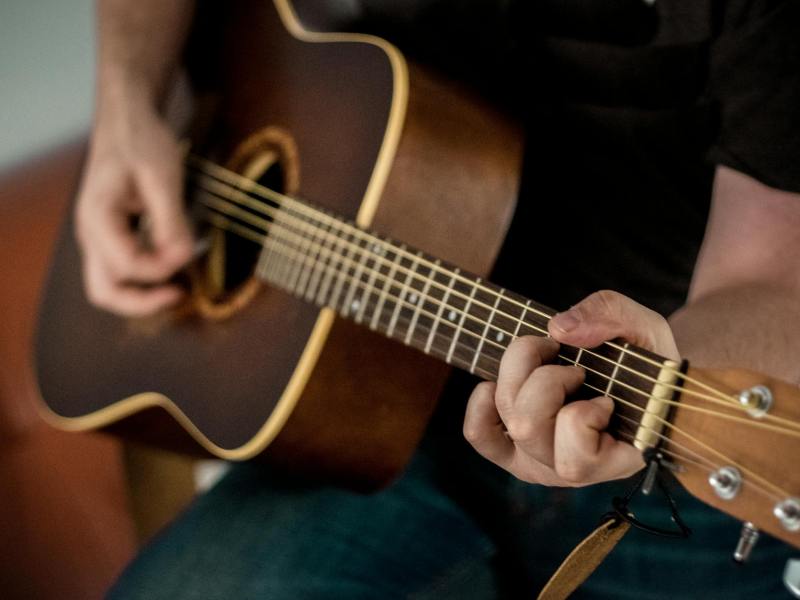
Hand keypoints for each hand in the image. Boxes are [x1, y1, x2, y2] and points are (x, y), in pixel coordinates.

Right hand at [75, 103, 193, 315]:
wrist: (126, 122)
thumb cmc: (141, 142)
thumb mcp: (162, 177)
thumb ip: (171, 221)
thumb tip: (183, 257)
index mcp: (98, 217)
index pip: (128, 266)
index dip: (162, 267)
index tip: (188, 252)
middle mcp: (91, 233)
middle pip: (105, 292)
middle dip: (143, 302)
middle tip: (180, 294)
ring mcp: (98, 238)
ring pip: (110, 287)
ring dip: (142, 294)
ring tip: (177, 287)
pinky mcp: (111, 237)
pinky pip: (121, 271)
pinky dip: (144, 279)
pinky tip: (170, 268)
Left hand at [463, 290, 679, 486]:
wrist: (635, 376)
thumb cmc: (645, 360)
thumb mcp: (645, 329)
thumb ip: (612, 317)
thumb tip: (559, 328)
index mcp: (614, 460)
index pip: (577, 459)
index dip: (584, 415)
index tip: (606, 396)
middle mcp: (571, 471)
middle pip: (527, 427)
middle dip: (547, 379)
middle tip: (575, 367)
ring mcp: (538, 461)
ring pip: (508, 420)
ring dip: (519, 376)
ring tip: (547, 361)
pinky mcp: (512, 449)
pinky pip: (479, 433)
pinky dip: (482, 403)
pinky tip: (501, 382)